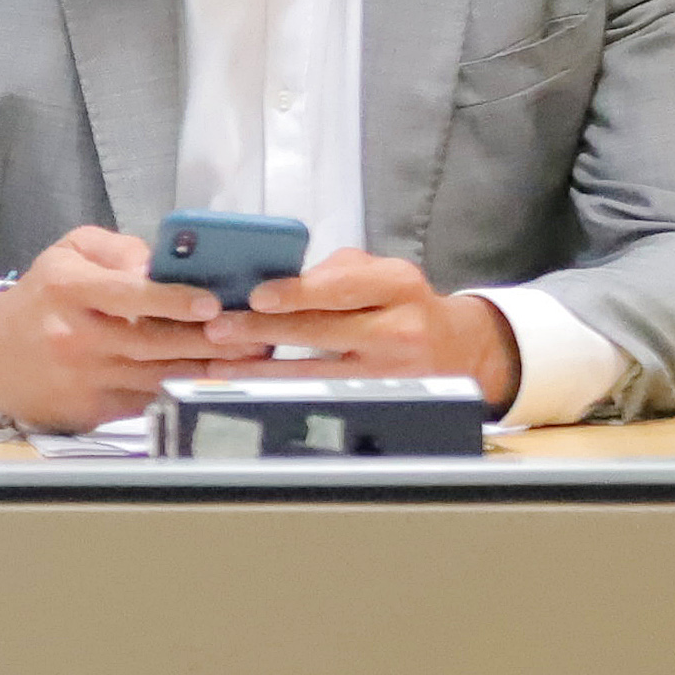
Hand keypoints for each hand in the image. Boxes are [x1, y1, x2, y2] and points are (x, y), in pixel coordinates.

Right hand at [0, 225, 265, 431]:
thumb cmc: (41, 298)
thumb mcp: (67, 253)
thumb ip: (117, 248)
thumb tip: (161, 262)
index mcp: (67, 290)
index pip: (127, 295)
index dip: (173, 300)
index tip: (213, 303)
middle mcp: (75, 336)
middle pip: (154, 342)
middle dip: (211, 340)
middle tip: (256, 333)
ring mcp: (86, 378)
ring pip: (160, 375)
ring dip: (210, 368)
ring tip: (252, 358)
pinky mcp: (94, 408)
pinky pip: (151, 398)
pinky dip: (187, 389)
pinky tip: (218, 380)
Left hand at [206, 248, 518, 410]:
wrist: (458, 349)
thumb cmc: (403, 304)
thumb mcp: (381, 273)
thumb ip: (333, 272)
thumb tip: (275, 281)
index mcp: (398, 285)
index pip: (342, 288)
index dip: (297, 293)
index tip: (256, 296)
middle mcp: (399, 329)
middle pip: (322, 332)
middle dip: (263, 331)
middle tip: (217, 329)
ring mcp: (391, 373)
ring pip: (316, 374)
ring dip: (262, 370)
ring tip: (219, 364)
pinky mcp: (381, 402)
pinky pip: (322, 397)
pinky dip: (281, 392)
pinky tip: (250, 389)